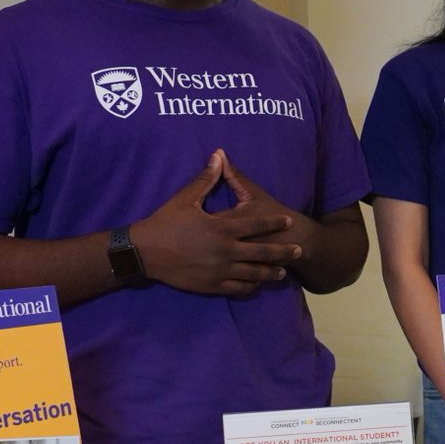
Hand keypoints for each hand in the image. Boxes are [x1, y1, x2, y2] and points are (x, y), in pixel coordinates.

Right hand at [135, 151, 301, 297]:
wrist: (145, 252)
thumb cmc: (165, 222)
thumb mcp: (186, 198)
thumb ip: (206, 179)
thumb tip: (219, 155)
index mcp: (223, 227)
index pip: (258, 225)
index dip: (275, 223)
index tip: (289, 222)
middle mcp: (227, 250)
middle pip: (264, 253)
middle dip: (284, 252)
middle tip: (299, 251)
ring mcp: (221, 270)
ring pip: (254, 273)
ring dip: (271, 273)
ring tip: (283, 272)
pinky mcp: (212, 285)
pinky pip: (238, 288)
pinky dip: (250, 287)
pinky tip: (257, 285)